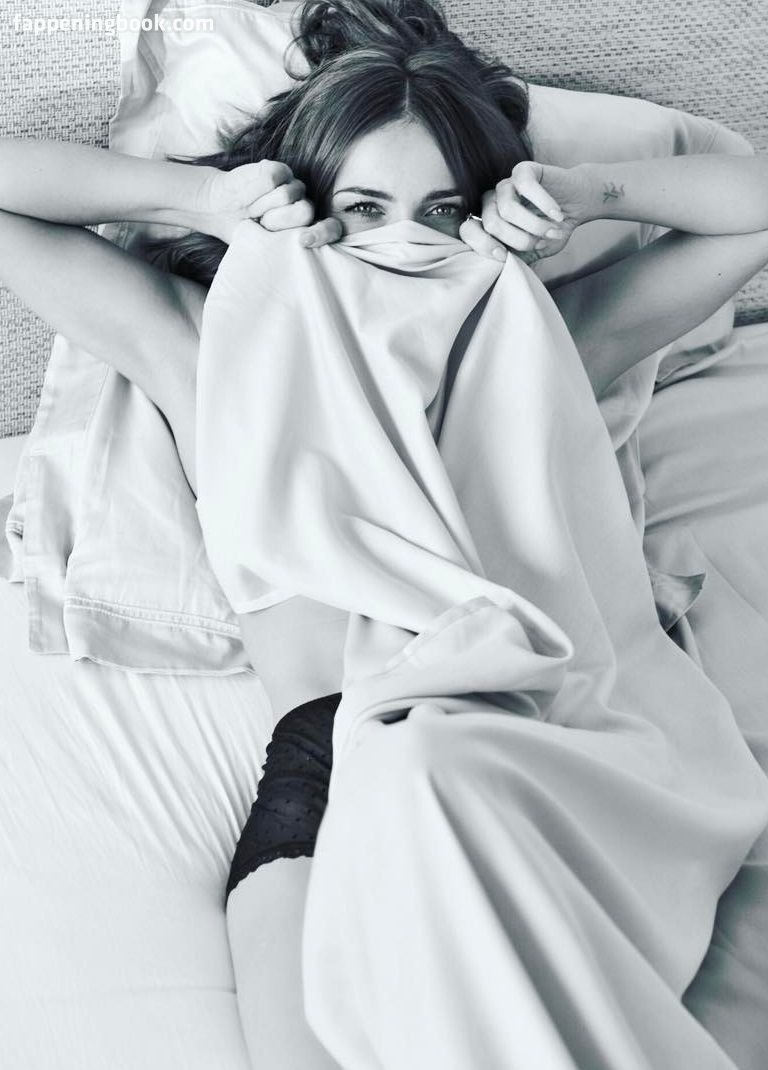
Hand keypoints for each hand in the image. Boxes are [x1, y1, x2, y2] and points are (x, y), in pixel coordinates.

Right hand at [195, 159, 340, 245]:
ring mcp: (294, 187)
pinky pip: (273, 178)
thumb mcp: (264, 247)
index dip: (321, 233)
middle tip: (261, 224)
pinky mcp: (281, 170)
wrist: (219, 210)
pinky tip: (249, 195)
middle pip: (305, 211)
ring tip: (252, 211)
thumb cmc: (244, 232)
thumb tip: (303, 240)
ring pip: (287, 194)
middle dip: (278, 221)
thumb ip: (286, 246)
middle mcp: (305, 207)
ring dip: (263, 207)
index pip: (331, 229)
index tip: (304, 240)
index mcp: (307, 229)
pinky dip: (256, 189)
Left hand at [460, 161, 591, 265]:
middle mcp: (493, 202)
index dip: (484, 246)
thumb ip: (515, 259)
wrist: (576, 205)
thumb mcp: (532, 252)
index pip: (468, 231)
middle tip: (540, 243)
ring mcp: (506, 184)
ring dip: (534, 226)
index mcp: (488, 222)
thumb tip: (499, 272)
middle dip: (519, 240)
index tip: (505, 257)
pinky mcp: (523, 170)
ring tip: (552, 231)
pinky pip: (526, 187)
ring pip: (508, 209)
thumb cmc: (551, 231)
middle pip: (492, 224)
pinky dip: (545, 204)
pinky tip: (557, 214)